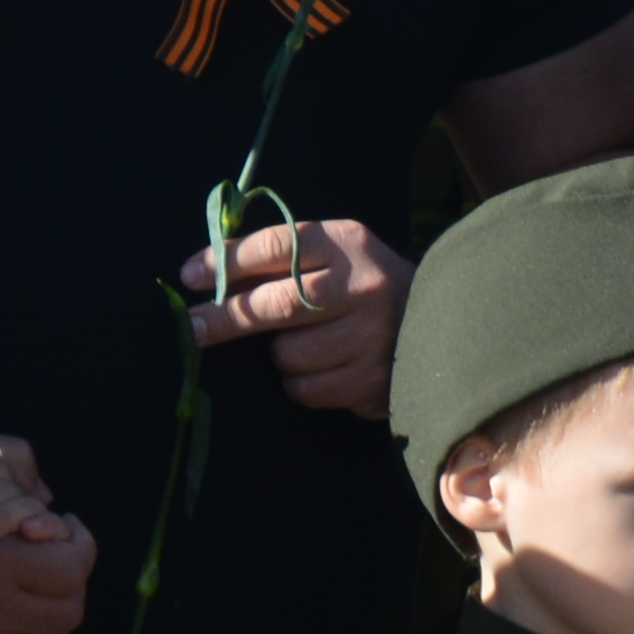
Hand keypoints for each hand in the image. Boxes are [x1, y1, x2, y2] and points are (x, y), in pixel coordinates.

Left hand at [182, 214, 408, 416]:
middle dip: (223, 317)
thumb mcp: (335, 253)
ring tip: (308, 342)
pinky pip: (307, 390)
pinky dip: (302, 382)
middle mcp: (364, 288)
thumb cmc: (365, 285)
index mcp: (347, 244)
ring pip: (288, 354)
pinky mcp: (375, 383)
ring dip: (281, 353)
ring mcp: (374, 339)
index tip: (189, 276)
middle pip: (275, 304)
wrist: (444, 323)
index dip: (226, 262)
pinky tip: (327, 366)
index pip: (276, 246)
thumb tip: (207, 277)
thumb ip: (282, 257)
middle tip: (191, 327)